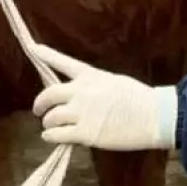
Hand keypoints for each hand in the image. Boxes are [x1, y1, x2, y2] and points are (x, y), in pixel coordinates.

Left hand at [31, 44, 178, 151]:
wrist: (153, 115)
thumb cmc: (137, 98)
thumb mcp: (113, 81)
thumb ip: (92, 86)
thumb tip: (77, 96)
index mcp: (91, 75)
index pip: (63, 62)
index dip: (46, 55)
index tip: (32, 48)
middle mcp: (82, 91)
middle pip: (48, 94)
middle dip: (40, 103)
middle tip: (38, 110)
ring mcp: (82, 112)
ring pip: (51, 117)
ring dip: (48, 123)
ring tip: (50, 127)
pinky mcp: (85, 133)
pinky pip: (57, 135)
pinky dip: (50, 136)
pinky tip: (50, 137)